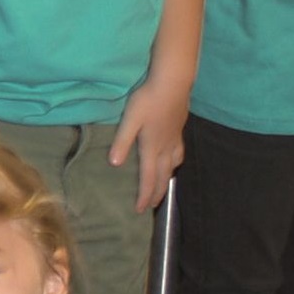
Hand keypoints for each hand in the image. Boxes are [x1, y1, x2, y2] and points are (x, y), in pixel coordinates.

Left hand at [109, 82, 189, 211]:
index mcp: (152, 148)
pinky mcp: (179, 129)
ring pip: (173, 166)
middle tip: (151, 206)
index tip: (140, 210)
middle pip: (162, 176)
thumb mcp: (130, 119)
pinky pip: (178, 154)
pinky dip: (175, 164)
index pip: (148, 177)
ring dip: (166, 180)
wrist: (173, 83)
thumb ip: (122, 141)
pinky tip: (173, 159)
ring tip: (162, 187)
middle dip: (156, 193)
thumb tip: (114, 164)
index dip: (144, 195)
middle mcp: (165, 148)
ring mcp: (175, 139)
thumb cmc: (148, 99)